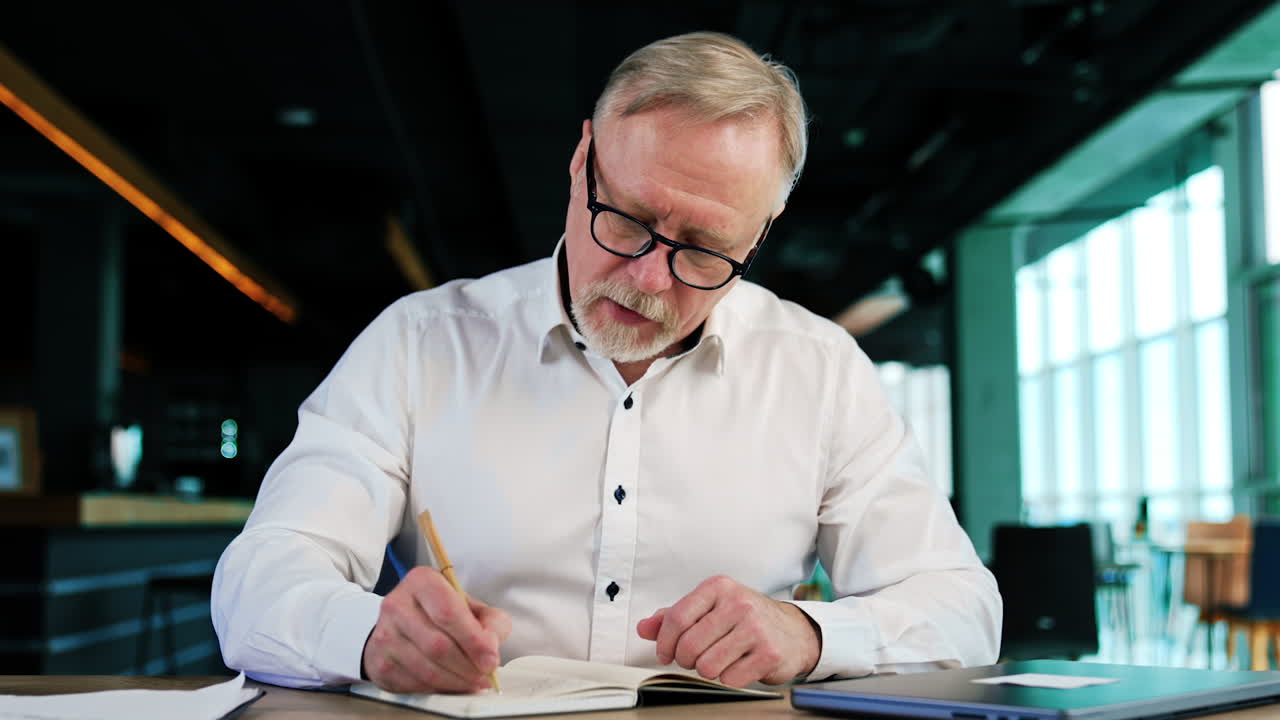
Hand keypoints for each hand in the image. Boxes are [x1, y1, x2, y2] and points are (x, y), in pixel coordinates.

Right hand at [362, 567, 511, 692]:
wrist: (401, 623)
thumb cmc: (441, 612)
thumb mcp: (470, 606)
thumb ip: (490, 622)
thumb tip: (491, 648)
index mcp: (422, 582)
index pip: (448, 614)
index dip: (474, 641)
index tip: (491, 659)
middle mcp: (397, 605)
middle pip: (438, 645)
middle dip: (468, 666)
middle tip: (486, 675)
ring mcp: (384, 635)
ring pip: (427, 669)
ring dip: (457, 682)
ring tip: (473, 682)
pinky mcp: (379, 662)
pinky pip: (414, 684)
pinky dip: (439, 689)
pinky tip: (452, 684)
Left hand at [636, 575, 820, 686]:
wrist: (792, 631)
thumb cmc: (745, 619)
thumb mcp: (709, 608)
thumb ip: (674, 617)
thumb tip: (644, 628)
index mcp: (718, 587)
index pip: (676, 618)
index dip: (664, 642)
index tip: (665, 654)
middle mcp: (738, 603)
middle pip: (689, 646)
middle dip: (686, 660)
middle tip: (696, 658)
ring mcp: (756, 628)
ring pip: (707, 666)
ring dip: (708, 670)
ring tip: (720, 660)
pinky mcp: (769, 653)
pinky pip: (730, 679)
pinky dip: (729, 678)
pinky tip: (739, 665)